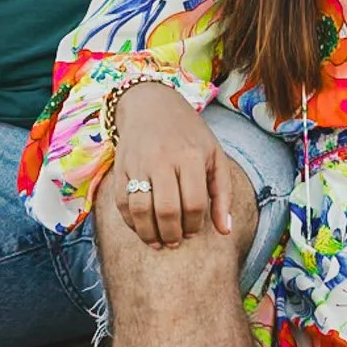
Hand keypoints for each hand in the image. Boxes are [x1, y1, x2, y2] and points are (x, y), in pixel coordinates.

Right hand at [112, 81, 236, 248]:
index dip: (194, 225)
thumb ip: (222, 193)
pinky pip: (122, 203)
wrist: (150, 104)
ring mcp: (138, 163)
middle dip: (172, 234)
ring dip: (149, 234)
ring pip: (140, 209)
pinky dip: (131, 222)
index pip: (193, 203)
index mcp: (190, 156)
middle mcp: (162, 159)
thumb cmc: (189, 134)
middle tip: (175, 242)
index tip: (193, 232)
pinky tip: (142, 229)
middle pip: (167, 210)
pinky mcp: (120, 167)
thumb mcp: (214, 155)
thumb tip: (225, 230)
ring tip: (159, 242)